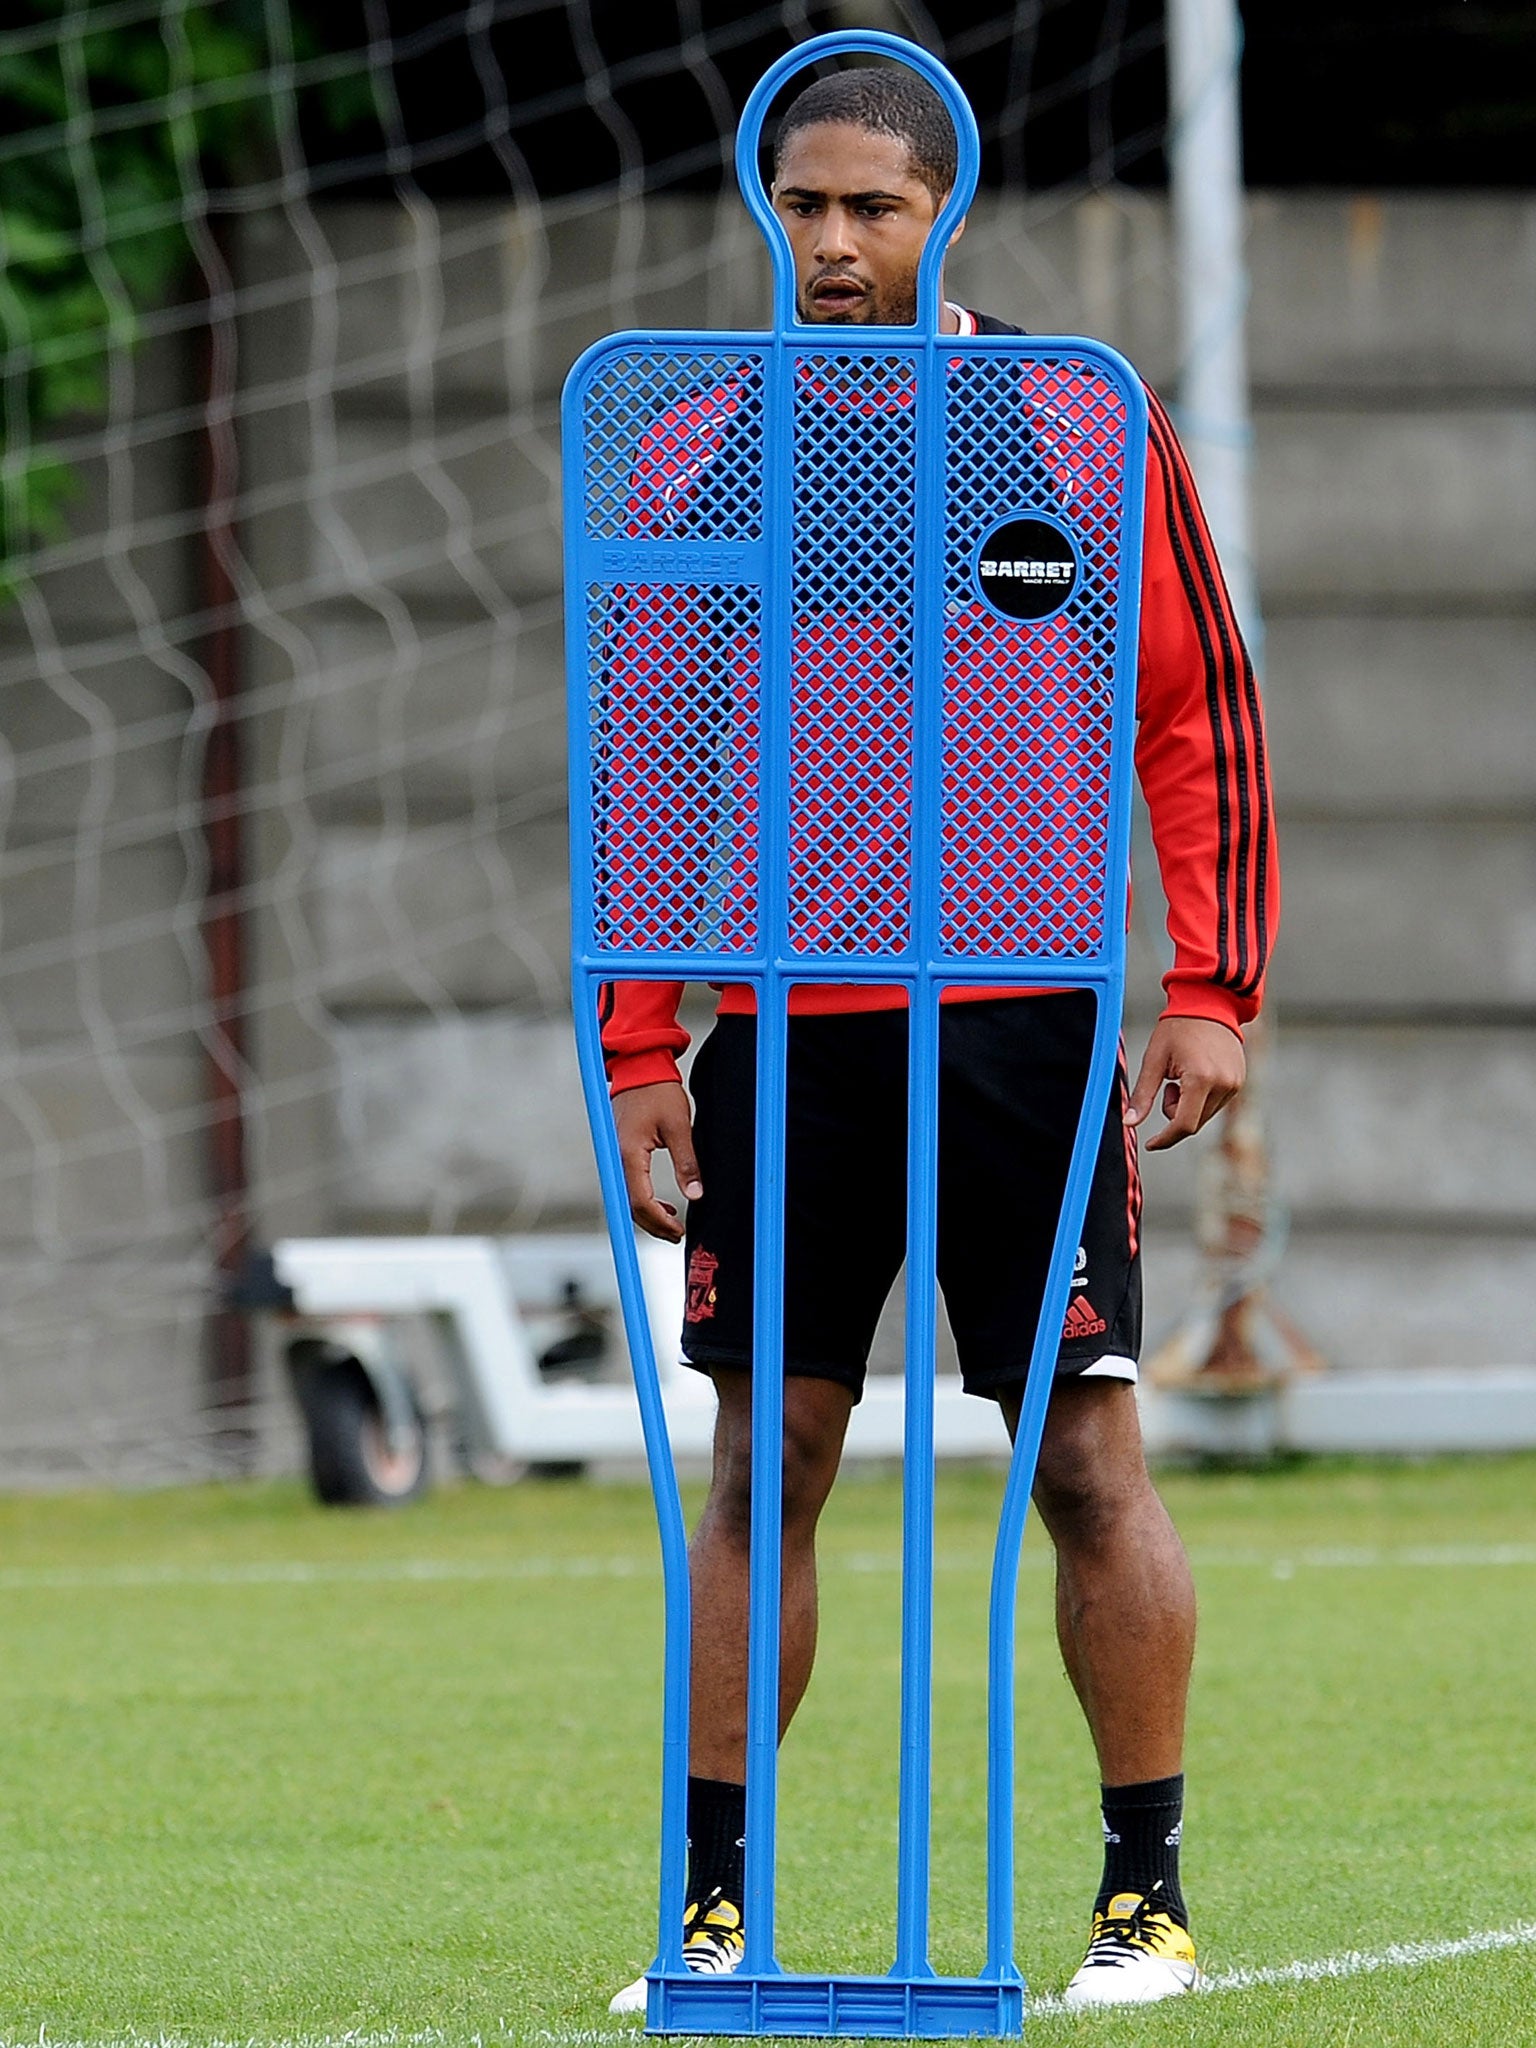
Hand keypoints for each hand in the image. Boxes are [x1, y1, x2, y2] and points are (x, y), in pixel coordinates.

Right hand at [613, 1081, 702, 1240]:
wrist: (639, 1069)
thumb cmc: (658, 1092)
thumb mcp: (679, 1126)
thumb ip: (687, 1162)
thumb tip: (695, 1195)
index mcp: (630, 1154)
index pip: (640, 1201)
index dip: (659, 1222)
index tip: (678, 1230)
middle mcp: (617, 1159)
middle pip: (630, 1206)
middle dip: (653, 1225)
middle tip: (676, 1235)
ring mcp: (615, 1157)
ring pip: (627, 1199)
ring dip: (648, 1215)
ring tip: (671, 1224)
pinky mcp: (619, 1154)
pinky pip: (628, 1186)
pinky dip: (642, 1201)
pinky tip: (661, 1206)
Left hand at [1124, 1017, 1245, 1152]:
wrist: (1209, 1002)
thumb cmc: (1178, 1027)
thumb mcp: (1154, 1060)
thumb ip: (1142, 1095)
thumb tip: (1130, 1123)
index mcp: (1201, 1079)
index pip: (1184, 1125)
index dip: (1165, 1138)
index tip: (1151, 1144)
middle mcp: (1223, 1085)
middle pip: (1194, 1122)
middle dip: (1175, 1113)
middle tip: (1169, 1084)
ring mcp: (1235, 1084)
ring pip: (1205, 1115)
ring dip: (1188, 1105)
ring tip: (1183, 1075)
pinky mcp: (1239, 1081)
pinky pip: (1216, 1103)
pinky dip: (1201, 1098)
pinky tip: (1197, 1073)